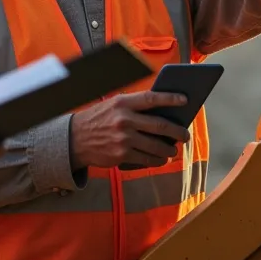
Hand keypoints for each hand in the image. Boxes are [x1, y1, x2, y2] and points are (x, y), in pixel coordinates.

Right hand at [70, 91, 189, 169]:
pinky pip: (146, 159)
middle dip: (177, 131)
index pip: (151, 99)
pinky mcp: (122, 154)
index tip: (185, 100)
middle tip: (185, 135)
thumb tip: (163, 114)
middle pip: (160, 125)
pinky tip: (161, 159)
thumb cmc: (99, 119)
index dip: (170, 99)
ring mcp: (123, 138)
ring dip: (169, 149)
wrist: (75, 139)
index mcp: (123, 103)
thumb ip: (135, 107)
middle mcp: (124, 120)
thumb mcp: (113, 106)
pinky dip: (157, 160)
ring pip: (156, 145)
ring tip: (173, 150)